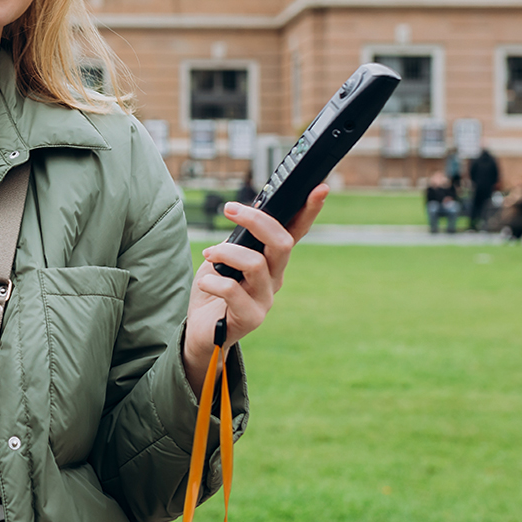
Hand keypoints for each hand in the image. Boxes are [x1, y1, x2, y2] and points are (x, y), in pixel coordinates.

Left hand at [181, 184, 329, 391]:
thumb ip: (238, 242)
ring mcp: (266, 299)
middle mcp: (275, 278)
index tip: (320, 188)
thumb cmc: (214, 291)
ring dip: (226, 253)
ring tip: (208, 255)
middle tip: (229, 209)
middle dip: (256, 220)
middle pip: (281, 243)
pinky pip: (232, 290)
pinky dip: (212, 280)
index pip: (296, 232)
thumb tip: (242, 217)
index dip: (309, 210)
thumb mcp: (225, 258)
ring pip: (255, 264)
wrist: (201, 333)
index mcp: (272, 260)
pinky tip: (205, 283)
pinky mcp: (250, 318)